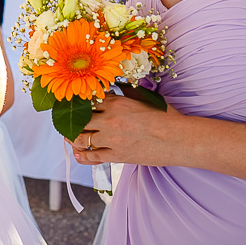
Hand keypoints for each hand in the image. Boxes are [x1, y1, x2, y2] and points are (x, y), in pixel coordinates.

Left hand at [71, 95, 185, 166]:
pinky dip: (83, 156)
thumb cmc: (165, 117)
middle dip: (71, 120)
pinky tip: (78, 154)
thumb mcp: (144, 98)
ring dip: (73, 138)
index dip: (79, 104)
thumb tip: (115, 88)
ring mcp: (112, 139)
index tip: (74, 106)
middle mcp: (110, 120)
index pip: (88, 101)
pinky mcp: (117, 155)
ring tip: (70, 137)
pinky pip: (93, 157)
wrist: (178, 139)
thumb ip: (126, 93)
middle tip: (66, 121)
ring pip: (81, 139)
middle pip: (80, 120)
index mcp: (116, 103)